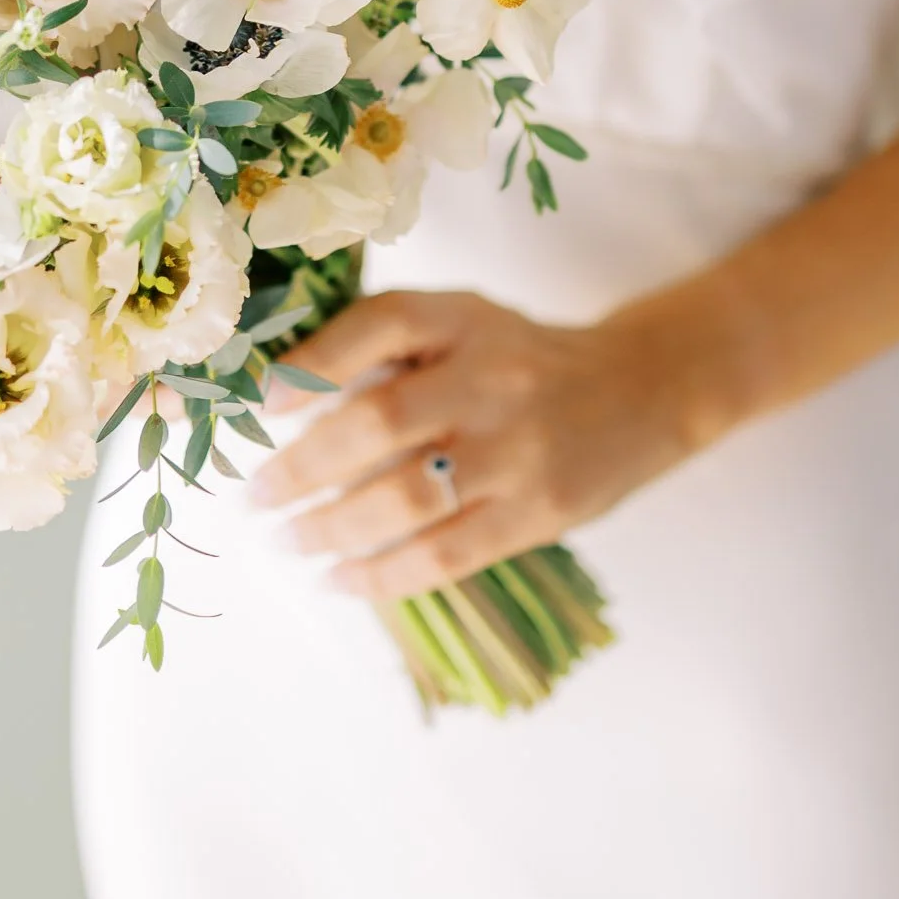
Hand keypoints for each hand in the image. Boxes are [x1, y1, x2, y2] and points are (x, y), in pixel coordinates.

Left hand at [246, 289, 704, 601]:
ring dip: (331, 528)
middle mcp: (492, 377)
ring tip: (288, 542)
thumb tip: (282, 399)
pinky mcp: (538, 513)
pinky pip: (445, 555)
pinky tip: (339, 580)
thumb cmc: (523, 359)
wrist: (641, 390)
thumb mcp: (467, 324)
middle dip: (303, 467)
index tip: (264, 403)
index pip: (382, 323)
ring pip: (406, 498)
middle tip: (256, 496)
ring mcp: (518, 450)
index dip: (316, 361)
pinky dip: (382, 575)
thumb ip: (392, 347)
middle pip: (380, 422)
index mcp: (466, 318)